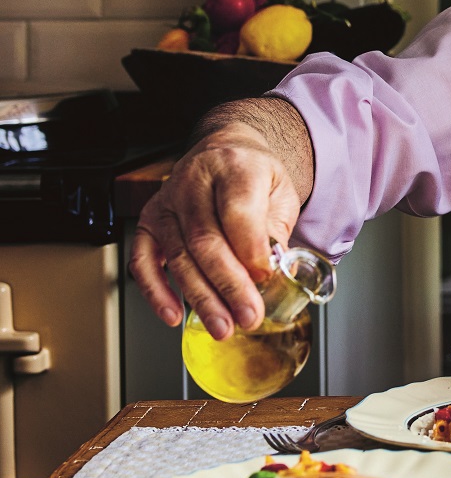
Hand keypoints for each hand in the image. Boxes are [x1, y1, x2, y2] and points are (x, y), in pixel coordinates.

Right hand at [129, 134, 301, 340]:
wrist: (223, 152)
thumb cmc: (252, 175)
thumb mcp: (279, 192)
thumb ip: (276, 231)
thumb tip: (276, 275)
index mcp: (234, 167)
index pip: (237, 211)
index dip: (251, 250)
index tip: (266, 278)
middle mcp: (194, 182)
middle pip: (206, 240)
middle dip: (228, 285)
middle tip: (247, 316)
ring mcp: (167, 202)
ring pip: (179, 255)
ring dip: (200, 297)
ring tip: (221, 325)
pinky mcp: (148, 221)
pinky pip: (143, 260)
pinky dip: (155, 291)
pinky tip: (173, 314)